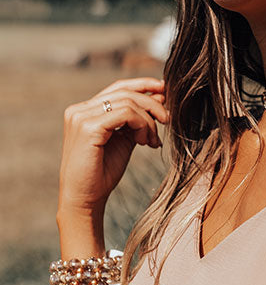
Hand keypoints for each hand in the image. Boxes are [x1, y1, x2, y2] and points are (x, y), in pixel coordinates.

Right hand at [58, 77, 168, 216]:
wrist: (85, 199)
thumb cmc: (102, 173)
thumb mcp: (124, 140)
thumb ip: (137, 120)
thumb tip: (160, 97)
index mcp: (85, 110)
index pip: (118, 87)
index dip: (143, 85)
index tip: (165, 91)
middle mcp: (79, 110)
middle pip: (125, 92)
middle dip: (152, 104)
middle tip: (167, 119)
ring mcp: (81, 117)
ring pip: (128, 102)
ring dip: (148, 120)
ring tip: (152, 140)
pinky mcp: (88, 127)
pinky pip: (126, 114)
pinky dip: (142, 124)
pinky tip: (144, 141)